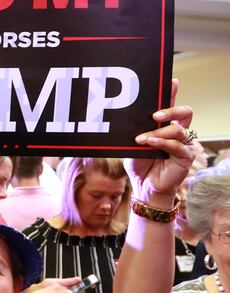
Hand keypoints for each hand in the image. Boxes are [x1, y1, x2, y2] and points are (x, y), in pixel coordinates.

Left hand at [126, 80, 195, 205]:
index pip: (172, 105)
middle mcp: (179, 132)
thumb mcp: (134, 144)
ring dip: (158, 132)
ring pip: (178, 130)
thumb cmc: (140, 164)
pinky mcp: (186, 156)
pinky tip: (151, 143)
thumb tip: (129, 118)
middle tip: (156, 115)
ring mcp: (184, 144)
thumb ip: (137, 132)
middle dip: (171, 109)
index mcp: (167, 126)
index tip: (171, 81)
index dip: (173, 93)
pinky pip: (177, 146)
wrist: (144, 186)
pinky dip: (163, 143)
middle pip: (185, 112)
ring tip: (143, 139)